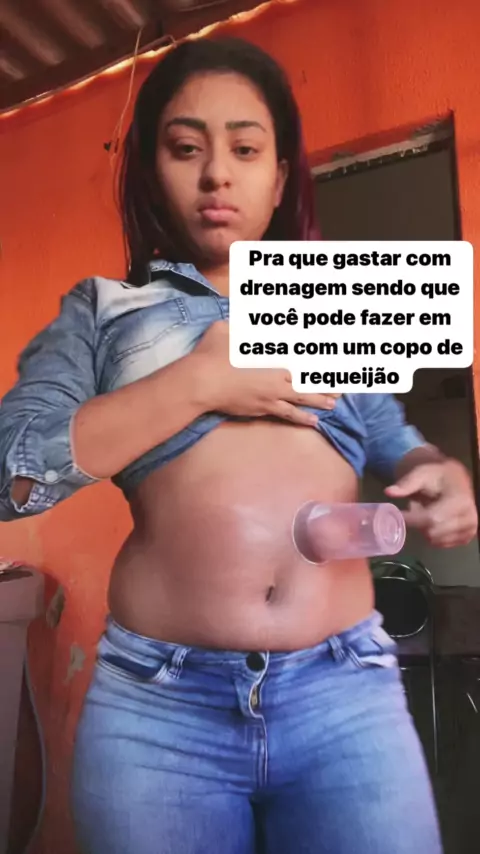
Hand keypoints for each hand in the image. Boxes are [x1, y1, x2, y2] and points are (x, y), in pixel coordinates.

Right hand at [191, 321, 339, 427]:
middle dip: (326, 381)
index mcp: (272, 355)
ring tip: (334, 403)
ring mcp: (271, 394)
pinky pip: (288, 414)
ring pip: (303, 397)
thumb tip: (239, 319)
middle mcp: (277, 375)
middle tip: (342, 385)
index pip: (302, 358)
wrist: (200, 383)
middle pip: (308, 378)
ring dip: (320, 399)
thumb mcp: (225, 330)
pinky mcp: (262, 409)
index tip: (333, 361)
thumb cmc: (211, 354)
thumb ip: (237, 326)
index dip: (320, 360)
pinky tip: (314, 422)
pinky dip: (302, 417)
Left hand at [385, 459, 477, 547]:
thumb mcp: (421, 473)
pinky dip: (433, 535)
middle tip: (415, 509)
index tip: (397, 515)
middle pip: (432, 532)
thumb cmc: (437, 475)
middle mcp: (468, 518)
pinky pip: (441, 544)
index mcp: (460, 501)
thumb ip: (406, 483)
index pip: (431, 518)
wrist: (456, 479)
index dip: (411, 519)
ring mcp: (469, 530)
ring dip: (425, 529)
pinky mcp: (466, 537)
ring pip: (435, 540)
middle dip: (418, 523)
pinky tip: (435, 520)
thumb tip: (388, 491)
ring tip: (427, 512)